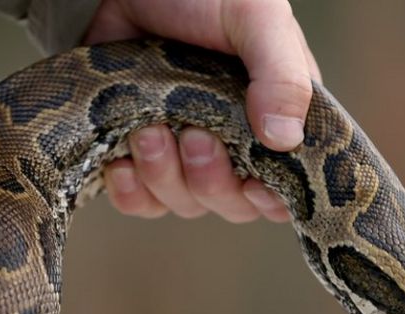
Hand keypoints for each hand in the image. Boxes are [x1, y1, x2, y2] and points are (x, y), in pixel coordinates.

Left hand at [83, 0, 321, 222]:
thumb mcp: (254, 18)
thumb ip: (280, 74)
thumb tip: (285, 139)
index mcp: (272, 114)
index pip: (284, 186)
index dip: (269, 199)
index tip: (254, 186)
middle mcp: (232, 142)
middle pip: (229, 204)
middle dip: (210, 179)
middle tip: (193, 135)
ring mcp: (181, 151)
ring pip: (182, 202)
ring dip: (164, 176)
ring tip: (148, 130)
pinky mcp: (136, 154)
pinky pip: (139, 201)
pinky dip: (130, 190)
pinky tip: (120, 162)